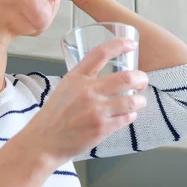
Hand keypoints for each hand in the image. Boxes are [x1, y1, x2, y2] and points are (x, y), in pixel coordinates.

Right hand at [19, 38, 148, 163]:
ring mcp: (96, 110)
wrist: (44, 142)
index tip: (132, 44)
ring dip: (140, 100)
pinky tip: (127, 115)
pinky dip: (131, 115)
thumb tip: (105, 76)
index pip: (101, 53)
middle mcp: (87, 91)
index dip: (120, 45)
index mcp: (76, 77)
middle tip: (142, 81)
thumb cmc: (53, 116)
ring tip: (139, 101)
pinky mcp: (102, 128)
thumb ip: (83, 79)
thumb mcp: (64, 88)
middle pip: (126, 77)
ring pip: (132, 100)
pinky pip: (127, 117)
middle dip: (141, 78)